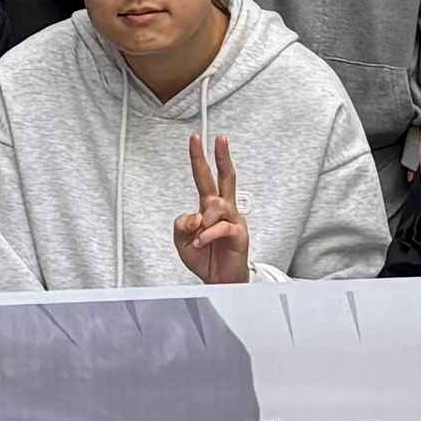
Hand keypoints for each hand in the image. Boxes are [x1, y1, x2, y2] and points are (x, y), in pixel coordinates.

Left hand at [174, 132, 255, 284]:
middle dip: (222, 157)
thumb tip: (195, 216)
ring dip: (203, 220)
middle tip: (220, 139)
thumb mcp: (181, 240)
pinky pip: (220, 227)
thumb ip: (182, 224)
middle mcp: (223, 208)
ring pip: (217, 204)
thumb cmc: (204, 258)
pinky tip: (201, 242)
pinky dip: (206, 235)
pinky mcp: (239, 233)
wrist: (217, 281)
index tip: (195, 139)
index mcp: (209, 206)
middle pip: (225, 176)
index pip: (204, 177)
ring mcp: (233, 219)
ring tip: (197, 237)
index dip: (199, 158)